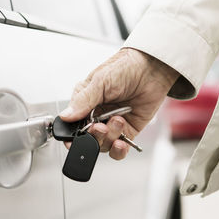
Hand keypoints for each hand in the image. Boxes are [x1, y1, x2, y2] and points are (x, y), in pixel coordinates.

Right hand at [59, 48, 178, 159]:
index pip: (72, 125)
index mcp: (84, 103)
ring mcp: (111, 124)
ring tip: (118, 121)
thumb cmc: (126, 67)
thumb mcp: (100, 81)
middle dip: (94, 136)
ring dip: (109, 138)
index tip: (78, 135)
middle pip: (87, 139)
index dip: (73, 135)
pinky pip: (119, 150)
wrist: (153, 68)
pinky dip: (118, 151)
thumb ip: (83, 101)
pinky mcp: (127, 131)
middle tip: (101, 126)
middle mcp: (96, 115)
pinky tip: (120, 143)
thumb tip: (65, 116)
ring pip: (102, 145)